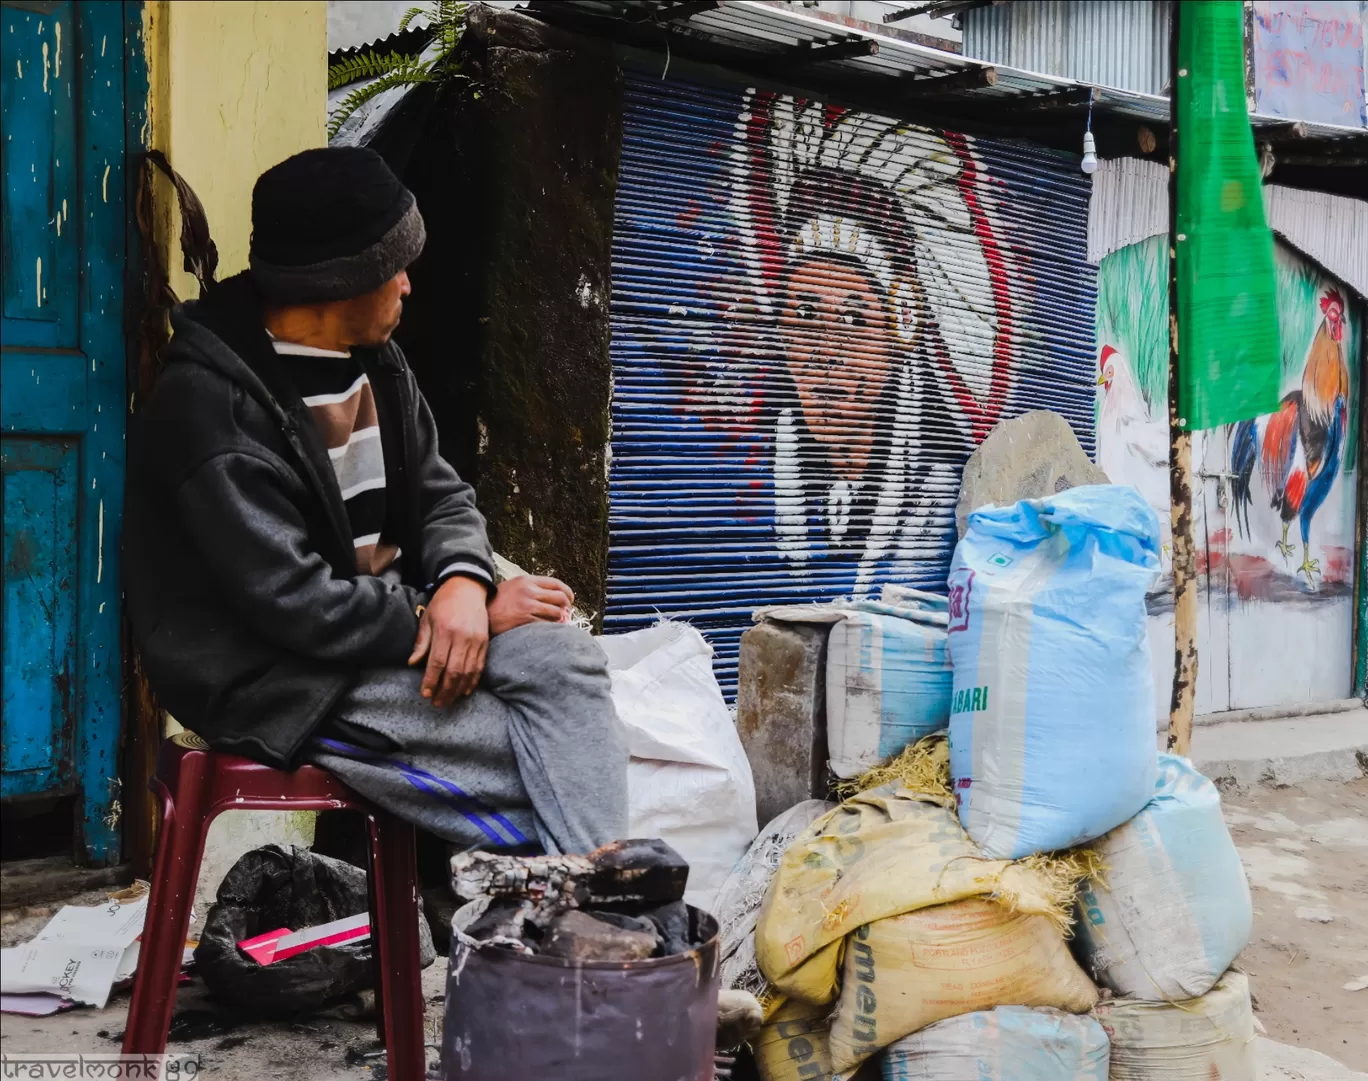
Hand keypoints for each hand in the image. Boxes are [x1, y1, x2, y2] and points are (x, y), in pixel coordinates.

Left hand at [408, 576, 489, 705]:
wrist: (468, 587)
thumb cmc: (443, 603)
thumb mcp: (427, 618)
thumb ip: (421, 642)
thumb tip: (412, 664)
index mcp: (445, 630)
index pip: (437, 662)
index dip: (431, 680)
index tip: (426, 694)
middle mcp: (462, 637)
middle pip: (454, 671)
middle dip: (445, 690)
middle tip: (437, 703)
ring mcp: (476, 640)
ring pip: (468, 672)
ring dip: (458, 689)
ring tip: (449, 700)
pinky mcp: (485, 642)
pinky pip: (480, 666)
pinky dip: (473, 680)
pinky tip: (465, 690)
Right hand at [488, 576, 573, 635]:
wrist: (482, 616)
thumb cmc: (497, 603)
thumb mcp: (513, 587)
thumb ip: (531, 587)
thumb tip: (554, 595)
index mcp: (526, 580)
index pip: (556, 583)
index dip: (567, 592)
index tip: (570, 599)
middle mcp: (528, 591)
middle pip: (560, 597)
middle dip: (567, 606)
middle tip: (567, 613)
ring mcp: (527, 606)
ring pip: (557, 612)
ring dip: (561, 618)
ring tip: (559, 622)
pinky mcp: (525, 620)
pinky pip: (547, 624)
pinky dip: (552, 627)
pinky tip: (549, 629)